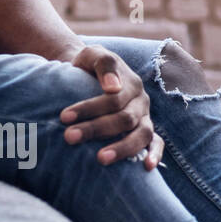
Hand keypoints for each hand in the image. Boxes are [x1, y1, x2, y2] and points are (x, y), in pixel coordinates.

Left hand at [59, 45, 163, 169]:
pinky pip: (156, 142)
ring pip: (141, 134)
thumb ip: (103, 64)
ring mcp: (145, 116)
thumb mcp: (92, 54)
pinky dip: (155, 154)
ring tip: (100, 159)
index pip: (112, 99)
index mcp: (130, 82)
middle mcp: (140, 100)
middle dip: (95, 129)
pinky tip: (146, 167)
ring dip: (122, 148)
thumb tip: (113, 87)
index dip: (89, 108)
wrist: (90, 70)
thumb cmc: (87, 65)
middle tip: (69, 137)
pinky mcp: (146, 129)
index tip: (63, 117)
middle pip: (123, 118)